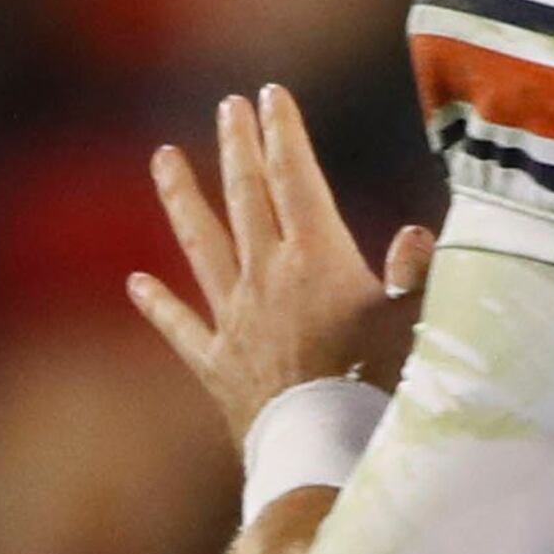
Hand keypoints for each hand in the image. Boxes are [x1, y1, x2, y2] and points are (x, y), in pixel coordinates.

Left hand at [131, 88, 433, 452]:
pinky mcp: (219, 365)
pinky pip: (182, 328)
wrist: (326, 457)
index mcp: (317, 259)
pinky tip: (136, 284)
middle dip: (238, 148)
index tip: (270, 95)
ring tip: (162, 159)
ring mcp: (237, 319)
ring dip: (182, 199)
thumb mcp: (418, 326)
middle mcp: (267, 277)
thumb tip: (415, 234)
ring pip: (202, 246)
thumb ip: (417, 276)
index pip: (295, 179)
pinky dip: (159, 305)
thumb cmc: (383, 392)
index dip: (283, 134)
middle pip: (246, 198)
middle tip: (228, 106)